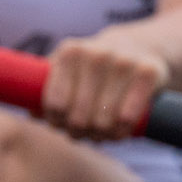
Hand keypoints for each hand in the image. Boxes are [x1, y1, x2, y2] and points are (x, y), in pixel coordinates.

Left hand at [42, 30, 169, 139]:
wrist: (140, 46)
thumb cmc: (93, 67)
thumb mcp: (67, 69)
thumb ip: (45, 88)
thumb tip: (32, 115)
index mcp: (70, 52)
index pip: (55, 104)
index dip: (55, 122)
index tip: (59, 125)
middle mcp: (96, 54)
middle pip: (78, 118)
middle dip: (78, 132)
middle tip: (81, 133)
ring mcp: (124, 61)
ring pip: (103, 121)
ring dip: (100, 136)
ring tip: (99, 134)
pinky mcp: (149, 71)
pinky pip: (128, 118)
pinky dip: (122, 132)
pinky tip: (119, 132)